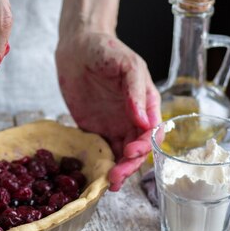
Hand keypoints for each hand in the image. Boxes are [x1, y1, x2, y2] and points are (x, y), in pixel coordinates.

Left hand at [55, 31, 160, 190]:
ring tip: (109, 183)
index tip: (131, 152)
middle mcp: (133, 118)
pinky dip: (101, 164)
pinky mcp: (94, 129)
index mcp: (147, 104)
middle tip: (117, 176)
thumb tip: (143, 121)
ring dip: (118, 170)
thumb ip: (135, 92)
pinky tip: (97, 176)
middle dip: (129, 165)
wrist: (77, 47)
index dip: (144, 145)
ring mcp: (114, 125)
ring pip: (120, 155)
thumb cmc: (106, 50)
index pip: (152, 132)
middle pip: (137, 149)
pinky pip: (101, 151)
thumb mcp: (127, 65)